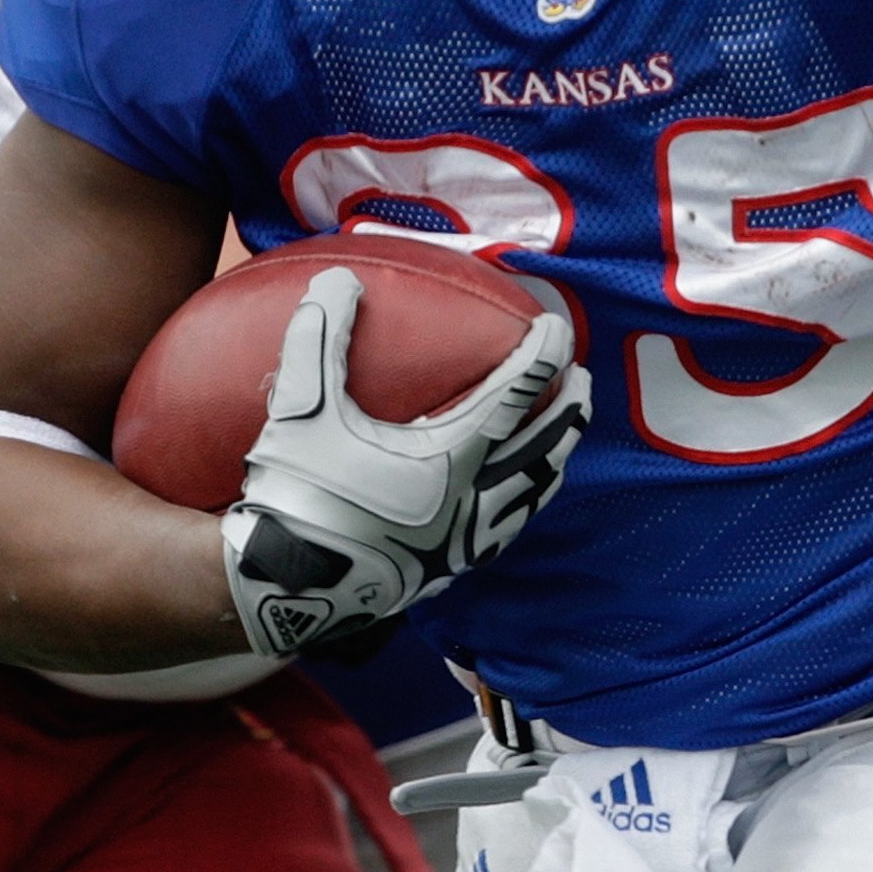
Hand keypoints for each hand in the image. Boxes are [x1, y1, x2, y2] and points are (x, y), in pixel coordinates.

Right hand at [221, 267, 588, 654]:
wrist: (290, 592)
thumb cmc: (300, 496)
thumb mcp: (304, 412)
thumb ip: (321, 340)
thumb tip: (339, 280)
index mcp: (454, 454)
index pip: (518, 391)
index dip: (544, 354)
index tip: (559, 327)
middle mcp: (475, 497)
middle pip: (546, 447)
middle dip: (569, 410)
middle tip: (582, 380)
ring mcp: (468, 539)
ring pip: (534, 493)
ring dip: (555, 457)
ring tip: (562, 436)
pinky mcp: (450, 567)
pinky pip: (507, 527)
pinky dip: (525, 499)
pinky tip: (512, 497)